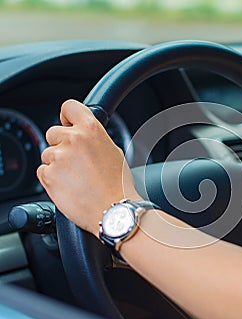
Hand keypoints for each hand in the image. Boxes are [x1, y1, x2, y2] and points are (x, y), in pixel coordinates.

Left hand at [37, 100, 139, 236]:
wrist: (113, 210)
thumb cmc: (118, 184)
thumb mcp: (113, 151)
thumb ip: (94, 138)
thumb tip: (84, 135)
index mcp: (91, 129)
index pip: (69, 107)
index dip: (67, 117)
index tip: (68, 124)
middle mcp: (72, 140)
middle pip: (53, 132)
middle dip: (62, 145)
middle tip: (77, 161)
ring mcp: (58, 158)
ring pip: (48, 154)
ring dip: (58, 163)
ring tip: (77, 178)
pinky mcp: (48, 175)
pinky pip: (43, 171)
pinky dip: (53, 178)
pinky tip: (70, 185)